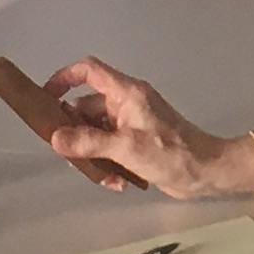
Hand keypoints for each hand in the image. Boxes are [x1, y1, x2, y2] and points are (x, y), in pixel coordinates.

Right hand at [43, 57, 253, 196]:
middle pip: (87, 107)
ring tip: (102, 174)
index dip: (64, 78)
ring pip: (97, 131)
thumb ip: (89, 142)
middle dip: (76, 131)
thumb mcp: (126, 148)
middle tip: (69, 154)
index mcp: (127, 93)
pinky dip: (109, 163)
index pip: (89, 71)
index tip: (45, 98)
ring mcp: (132, 122)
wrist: (207, 172)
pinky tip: (117, 181)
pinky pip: (111, 147)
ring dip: (94, 154)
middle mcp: (128, 103)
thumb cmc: (170, 153)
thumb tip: (55, 138)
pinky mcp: (138, 141)